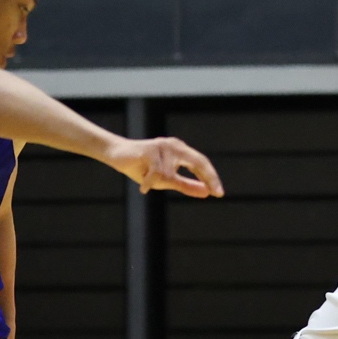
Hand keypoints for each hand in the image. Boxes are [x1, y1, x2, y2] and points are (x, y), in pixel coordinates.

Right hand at [106, 136, 220, 196]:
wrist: (118, 155)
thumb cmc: (143, 167)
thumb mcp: (167, 179)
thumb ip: (187, 184)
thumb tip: (206, 192)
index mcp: (180, 151)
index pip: (202, 163)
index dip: (211, 178)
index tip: (219, 193)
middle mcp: (174, 145)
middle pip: (198, 162)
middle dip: (208, 178)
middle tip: (215, 193)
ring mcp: (162, 146)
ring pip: (170, 174)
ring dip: (157, 183)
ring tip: (146, 182)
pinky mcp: (149, 150)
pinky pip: (155, 173)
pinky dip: (149, 183)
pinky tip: (143, 189)